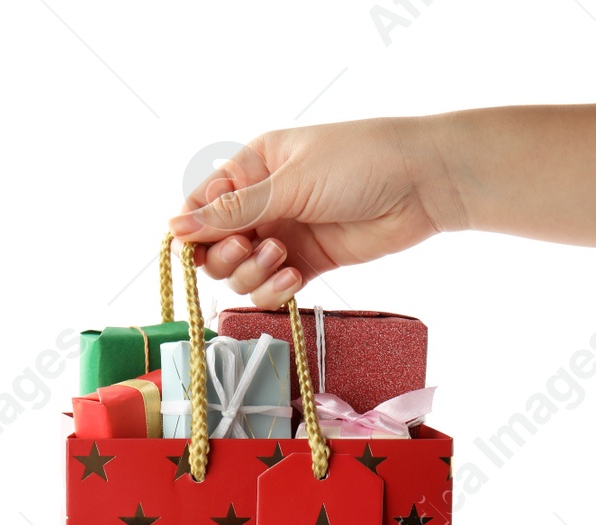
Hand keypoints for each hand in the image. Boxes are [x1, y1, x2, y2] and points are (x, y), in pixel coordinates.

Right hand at [167, 117, 462, 305]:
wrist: (422, 183)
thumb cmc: (361, 161)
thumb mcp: (290, 183)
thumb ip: (232, 212)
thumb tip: (173, 227)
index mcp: (253, 166)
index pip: (201, 206)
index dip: (193, 233)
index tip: (197, 248)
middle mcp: (263, 201)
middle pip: (214, 248)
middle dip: (227, 257)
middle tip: (254, 248)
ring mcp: (284, 234)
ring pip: (241, 273)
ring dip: (254, 274)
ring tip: (284, 260)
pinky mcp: (306, 263)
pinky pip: (271, 289)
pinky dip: (275, 291)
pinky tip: (295, 278)